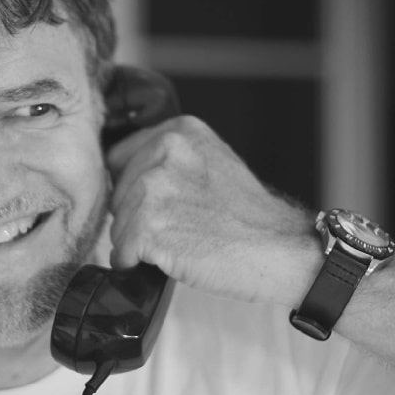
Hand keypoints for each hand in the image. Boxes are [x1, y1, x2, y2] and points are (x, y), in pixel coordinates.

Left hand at [108, 115, 320, 304]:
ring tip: (176, 244)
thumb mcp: (209, 161)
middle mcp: (164, 151)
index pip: (120, 157)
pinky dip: (133, 263)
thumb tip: (123, 176)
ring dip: (136, 242)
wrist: (277, 249)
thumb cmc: (247, 216)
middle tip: (176, 227)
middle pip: (117, 193)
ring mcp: (154, 188)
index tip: (155, 204)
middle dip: (134, 216)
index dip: (132, 187)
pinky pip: (121, 250)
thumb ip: (168, 159)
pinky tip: (163, 261)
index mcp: (178, 131)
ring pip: (117, 224)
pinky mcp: (148, 226)